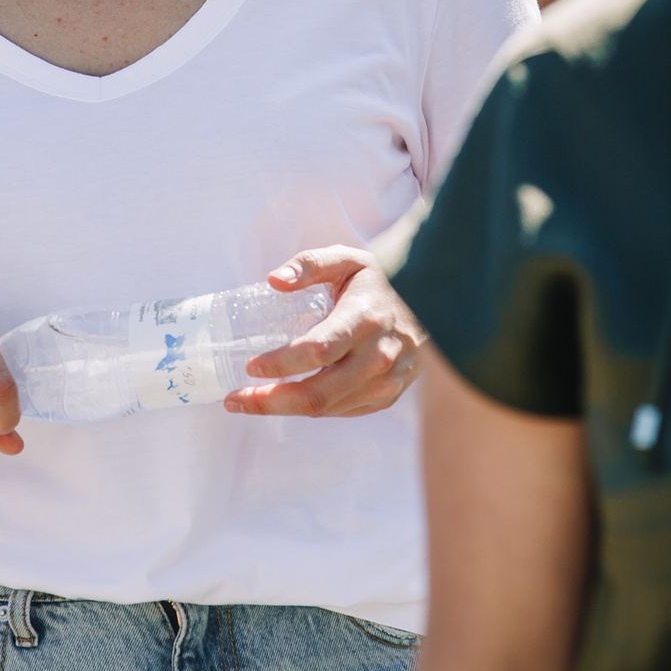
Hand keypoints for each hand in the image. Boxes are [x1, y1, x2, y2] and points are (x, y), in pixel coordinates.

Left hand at [224, 245, 425, 418]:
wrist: (434, 303)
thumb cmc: (380, 280)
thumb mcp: (347, 259)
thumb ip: (309, 264)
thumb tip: (274, 280)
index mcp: (367, 319)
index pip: (318, 351)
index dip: (281, 363)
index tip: (250, 365)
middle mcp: (380, 356)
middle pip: (319, 393)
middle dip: (271, 400)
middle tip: (236, 400)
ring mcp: (387, 381)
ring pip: (328, 408)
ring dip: (285, 409)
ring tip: (252, 401)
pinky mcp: (389, 396)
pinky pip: (343, 411)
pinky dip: (312, 409)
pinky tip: (289, 399)